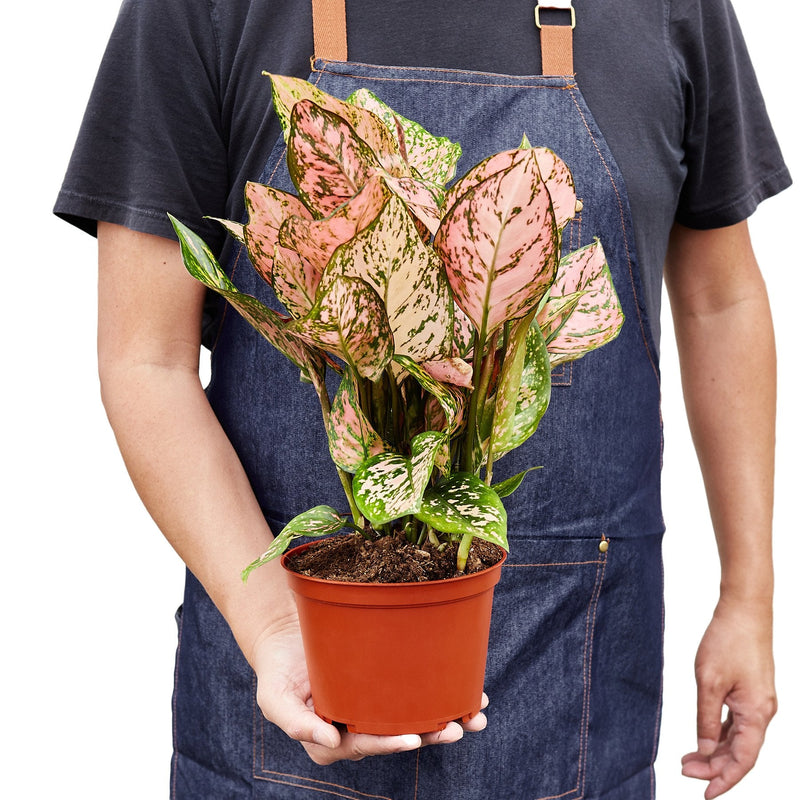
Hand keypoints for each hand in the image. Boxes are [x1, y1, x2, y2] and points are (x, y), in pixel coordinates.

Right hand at [250, 613, 487, 764]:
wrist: (287, 637)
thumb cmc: (278, 670)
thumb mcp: (273, 698)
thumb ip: (295, 722)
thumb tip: (330, 742)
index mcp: (333, 739)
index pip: (367, 744)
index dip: (391, 744)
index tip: (415, 740)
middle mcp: (359, 727)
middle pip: (398, 736)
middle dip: (431, 735)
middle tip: (457, 729)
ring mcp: (374, 707)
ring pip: (414, 718)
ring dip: (446, 719)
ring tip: (475, 715)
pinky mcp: (385, 685)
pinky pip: (415, 693)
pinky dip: (441, 693)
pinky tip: (468, 692)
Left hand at [681, 598, 776, 797]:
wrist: (744, 611)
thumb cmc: (727, 641)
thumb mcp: (709, 682)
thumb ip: (706, 718)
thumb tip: (704, 749)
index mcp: (757, 714)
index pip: (743, 760)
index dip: (724, 779)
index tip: (705, 793)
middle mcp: (763, 713)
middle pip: (740, 752)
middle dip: (714, 766)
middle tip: (684, 770)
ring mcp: (758, 703)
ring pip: (739, 738)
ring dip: (715, 751)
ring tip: (688, 759)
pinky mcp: (751, 693)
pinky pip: (738, 723)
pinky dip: (720, 734)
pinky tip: (704, 739)